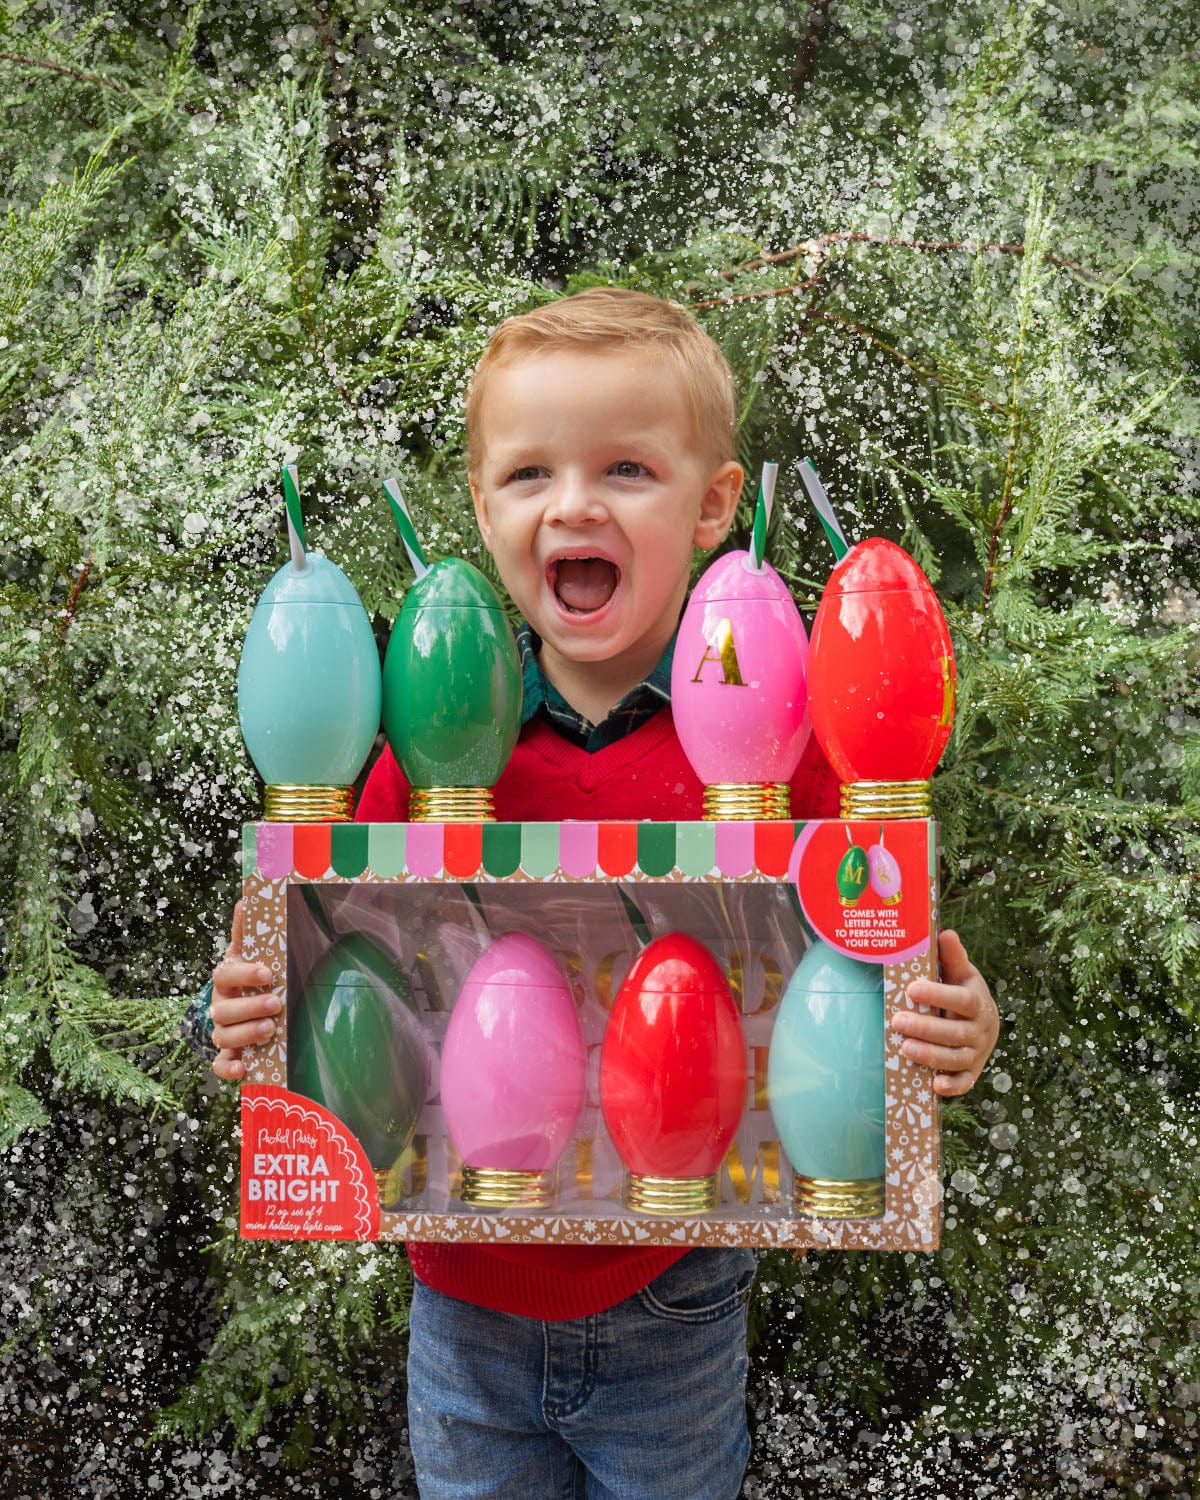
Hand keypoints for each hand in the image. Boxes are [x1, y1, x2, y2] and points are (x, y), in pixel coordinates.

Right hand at [210, 900, 281, 1081]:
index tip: (267, 973)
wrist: (242, 1011)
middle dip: (249, 1007)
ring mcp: (222, 1031)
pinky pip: (220, 1065)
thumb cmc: (250, 978)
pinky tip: (244, 1068)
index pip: (225, 974)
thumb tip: (245, 898)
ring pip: (223, 1036)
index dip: (244, 974)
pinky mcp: (228, 1055)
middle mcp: (220, 1006)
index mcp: (227, 980)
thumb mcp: (249, 955)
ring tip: (269, 1029)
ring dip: (244, 1034)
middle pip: (224, 1008)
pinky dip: (229, 1068)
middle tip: (276, 1004)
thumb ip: (248, 932)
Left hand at [891, 929, 999, 1097]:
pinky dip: (952, 1087)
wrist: (986, 1024)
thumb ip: (953, 957)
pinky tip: (934, 1086)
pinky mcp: (972, 1072)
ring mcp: (977, 1053)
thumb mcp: (962, 974)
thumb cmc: (965, 994)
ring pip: (957, 1058)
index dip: (938, 995)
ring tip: (905, 1049)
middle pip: (956, 1032)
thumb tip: (945, 933)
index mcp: (977, 1002)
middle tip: (897, 1021)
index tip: (912, 989)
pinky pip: (965, 1083)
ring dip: (932, 1056)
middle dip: (926, 1028)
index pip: (961, 999)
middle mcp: (981, 1030)